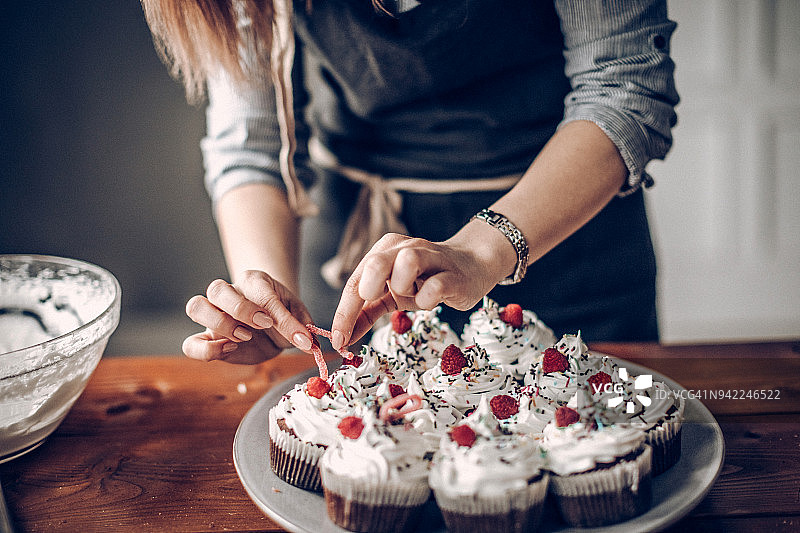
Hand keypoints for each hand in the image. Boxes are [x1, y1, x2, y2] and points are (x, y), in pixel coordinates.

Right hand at [182, 270, 315, 363]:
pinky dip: (204, 350)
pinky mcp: (207, 338)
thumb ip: (303, 327)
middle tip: (262, 326)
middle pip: (217, 289)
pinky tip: (228, 351)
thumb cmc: (282, 314)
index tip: (296, 334)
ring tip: (244, 337)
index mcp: (255, 282)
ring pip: (196, 307)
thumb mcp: (297, 316)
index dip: (277, 314)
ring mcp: (214, 315)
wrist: (270, 321)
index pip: (262, 294)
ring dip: (219, 324)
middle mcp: (229, 293)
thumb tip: (309, 343)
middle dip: (240, 310)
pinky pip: (190, 343)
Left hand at [330, 231, 510, 349]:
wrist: (471, 266)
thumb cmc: (425, 280)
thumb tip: (342, 339)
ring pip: (406, 263)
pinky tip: (430, 300)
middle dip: (368, 289)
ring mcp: (430, 258)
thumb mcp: (390, 295)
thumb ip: (365, 313)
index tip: (338, 341)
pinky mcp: (452, 274)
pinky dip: (427, 300)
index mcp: (383, 251)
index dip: (343, 314)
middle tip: (377, 300)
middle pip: (375, 263)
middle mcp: (403, 248)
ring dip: (402, 287)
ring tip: (411, 295)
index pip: (355, 282)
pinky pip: (435, 287)